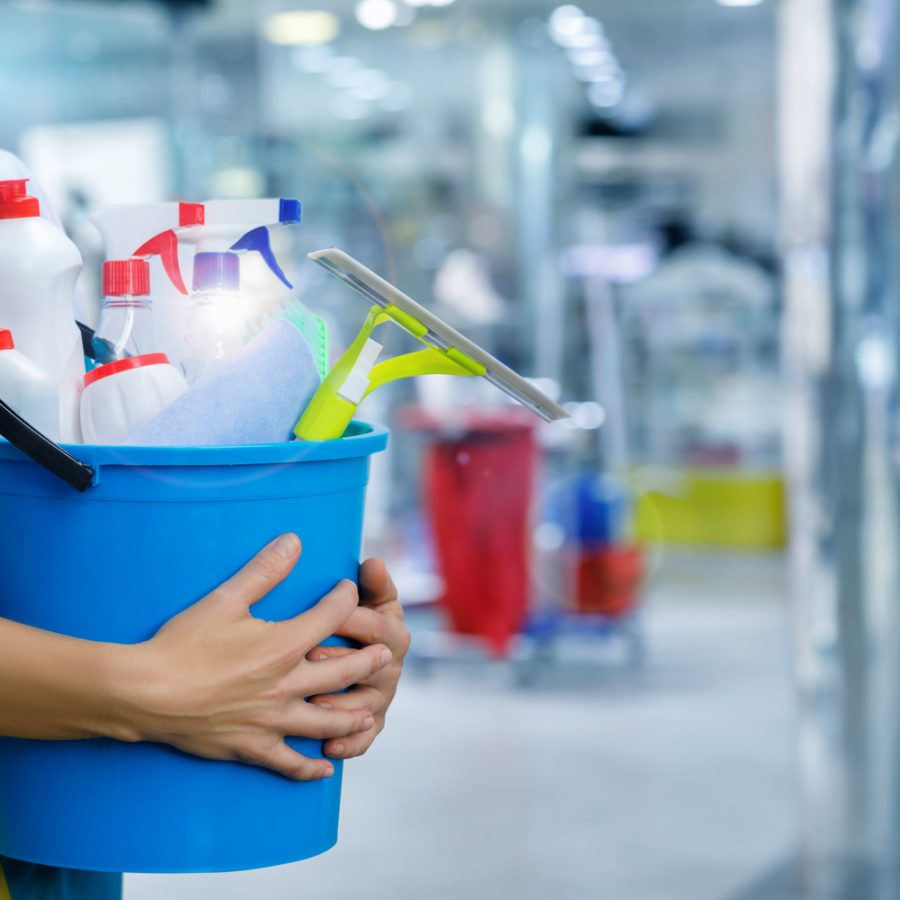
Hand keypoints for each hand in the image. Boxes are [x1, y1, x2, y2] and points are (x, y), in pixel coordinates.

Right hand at [121, 534, 392, 780]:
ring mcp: (270, 721)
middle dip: (368, 660)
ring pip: (326, 722)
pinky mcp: (251, 748)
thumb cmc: (182, 643)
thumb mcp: (224, 600)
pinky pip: (290, 763)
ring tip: (371, 713)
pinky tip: (326, 768)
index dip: (344, 598)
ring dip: (353, 717)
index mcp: (282, 645)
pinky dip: (311, 768)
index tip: (349, 589)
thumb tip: (294, 540)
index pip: (330, 617)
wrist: (144, 693)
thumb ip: (264, 570)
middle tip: (387, 656)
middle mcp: (285, 685)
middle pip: (342, 672)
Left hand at [306, 558, 409, 759]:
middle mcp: (392, 667)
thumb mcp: (370, 598)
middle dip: (341, 661)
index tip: (326, 612)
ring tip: (313, 704)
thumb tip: (372, 560)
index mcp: (392, 632)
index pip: (375, 624)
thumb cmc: (360, 621)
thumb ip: (373, 581)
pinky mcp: (370, 725)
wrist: (366, 658)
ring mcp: (381, 699)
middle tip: (310, 656)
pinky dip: (349, 744)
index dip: (351, 617)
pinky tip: (327, 748)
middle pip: (371, 666)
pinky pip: (363, 740)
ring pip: (364, 707)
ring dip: (341, 706)